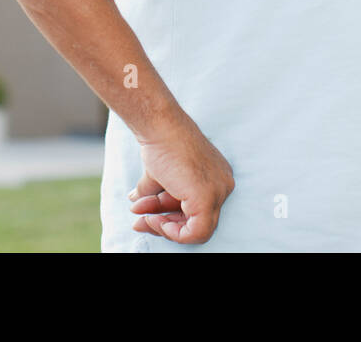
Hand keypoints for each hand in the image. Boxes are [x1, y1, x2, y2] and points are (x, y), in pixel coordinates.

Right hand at [127, 120, 234, 243]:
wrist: (160, 126)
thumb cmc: (162, 142)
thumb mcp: (160, 174)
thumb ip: (154, 192)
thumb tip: (136, 204)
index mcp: (216, 178)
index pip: (197, 208)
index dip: (170, 213)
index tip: (147, 212)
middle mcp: (223, 185)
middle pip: (196, 220)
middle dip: (164, 222)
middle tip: (139, 220)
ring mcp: (218, 192)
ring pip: (197, 230)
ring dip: (162, 227)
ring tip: (138, 216)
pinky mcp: (207, 199)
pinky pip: (196, 233)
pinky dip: (171, 231)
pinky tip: (150, 217)